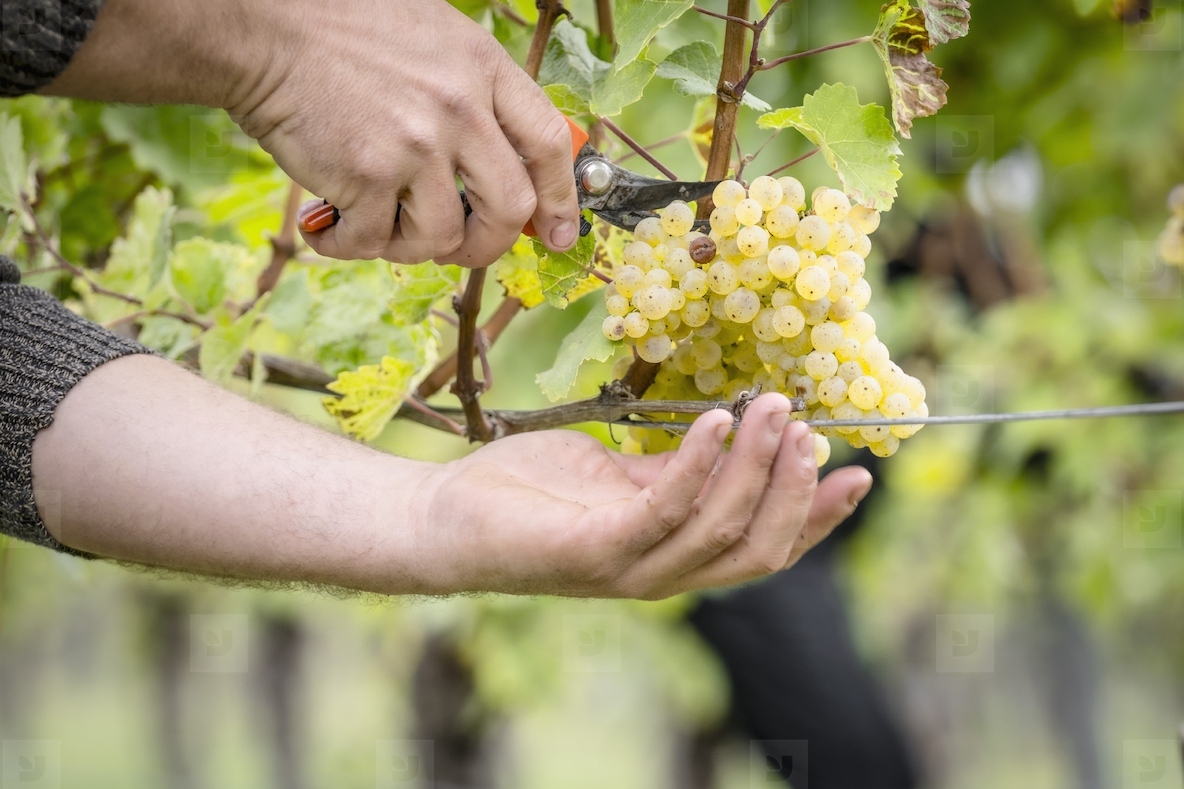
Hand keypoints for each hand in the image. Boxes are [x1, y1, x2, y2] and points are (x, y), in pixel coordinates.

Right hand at [45, 0, 580, 267]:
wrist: (263, 25)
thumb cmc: (342, 31)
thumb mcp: (433, 39)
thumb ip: (474, 94)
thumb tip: (502, 163)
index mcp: (482, 68)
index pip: (548, 145)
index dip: (563, 200)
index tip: (560, 235)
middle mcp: (460, 108)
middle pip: (510, 209)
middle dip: (490, 244)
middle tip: (460, 247)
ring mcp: (416, 144)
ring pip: (442, 237)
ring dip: (409, 245)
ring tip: (375, 221)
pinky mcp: (366, 176)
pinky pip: (376, 242)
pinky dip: (350, 244)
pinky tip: (327, 222)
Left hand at [416, 394, 873, 597]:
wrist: (446, 517)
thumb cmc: (531, 492)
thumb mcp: (619, 475)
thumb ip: (676, 469)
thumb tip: (737, 435)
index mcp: (675, 556)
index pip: (764, 548)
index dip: (817, 518)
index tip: (858, 471)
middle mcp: (661, 574)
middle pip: (756, 548)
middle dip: (793, 488)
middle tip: (810, 427)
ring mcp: (628, 569)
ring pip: (718, 528)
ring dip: (754, 465)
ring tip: (774, 408)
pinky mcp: (592, 551)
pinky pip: (662, 507)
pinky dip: (698, 463)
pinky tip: (719, 418)